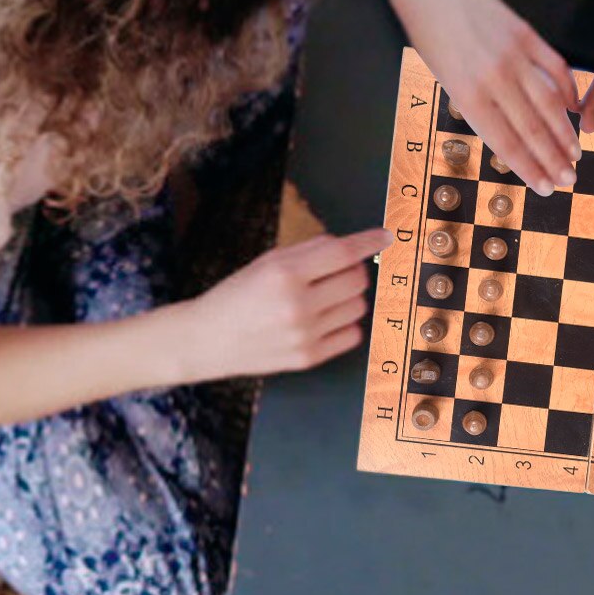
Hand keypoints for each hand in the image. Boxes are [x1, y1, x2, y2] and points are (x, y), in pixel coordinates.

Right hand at [181, 226, 389, 380]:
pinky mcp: (309, 358)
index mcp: (283, 274)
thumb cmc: (238, 296)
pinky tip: (324, 319)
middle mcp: (296, 305)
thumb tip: (351, 245)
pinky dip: (345, 324)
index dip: (369, 241)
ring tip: (323, 298)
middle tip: (334, 273)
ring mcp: (304, 335)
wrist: (207, 340)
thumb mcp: (266, 262)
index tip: (386, 236)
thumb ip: (309, 251)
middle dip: (353, 271)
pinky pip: (352, 335)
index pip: (342, 253)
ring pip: (358, 307)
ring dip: (348, 298)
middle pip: (357, 280)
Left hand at [398, 0, 579, 195]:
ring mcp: (513, 56)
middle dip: (553, 159)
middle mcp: (494, 78)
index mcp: (468, 95)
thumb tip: (512, 134)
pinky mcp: (526, 35)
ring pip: (549, 102)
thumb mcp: (448, 82)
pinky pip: (555, 67)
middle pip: (532, 128)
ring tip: (575, 154)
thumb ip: (480, 107)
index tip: (546, 188)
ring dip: (564, 132)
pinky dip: (568, 89)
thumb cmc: (433, 40)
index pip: (506, 142)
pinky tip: (575, 108)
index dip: (529, 169)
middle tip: (569, 179)